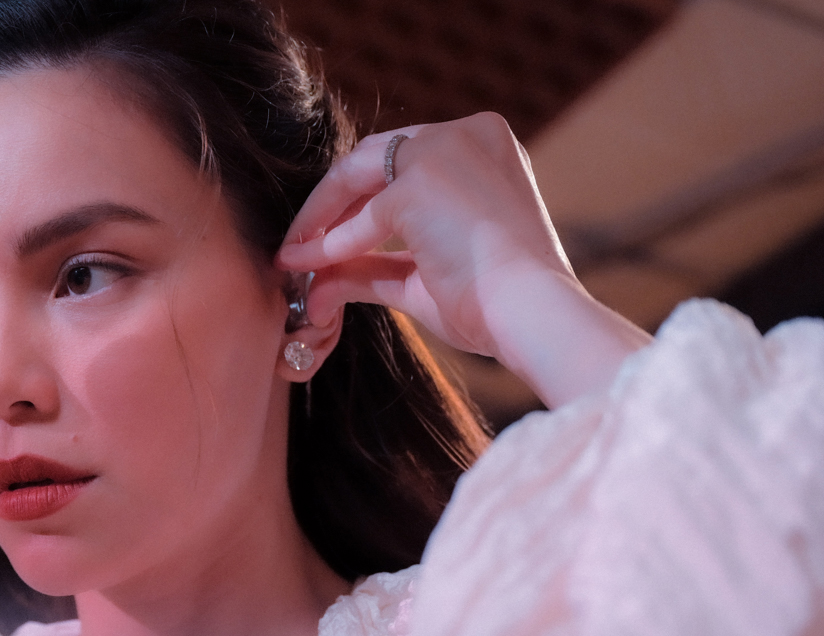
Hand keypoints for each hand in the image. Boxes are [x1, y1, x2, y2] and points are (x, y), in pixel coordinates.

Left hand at [276, 113, 649, 407]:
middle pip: (374, 159)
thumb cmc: (494, 304)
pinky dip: (334, 245)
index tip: (323, 237)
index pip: (403, 161)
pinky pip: (362, 217)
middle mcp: (468, 133)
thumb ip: (373, 268)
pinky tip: (315, 271)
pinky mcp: (422, 178)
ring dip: (320, 221)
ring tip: (292, 259)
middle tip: (296, 247)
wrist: (531, 314)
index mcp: (485, 147)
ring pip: (358, 175)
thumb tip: (320, 283)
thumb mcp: (424, 277)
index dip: (358, 201)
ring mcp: (444, 149)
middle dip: (330, 206)